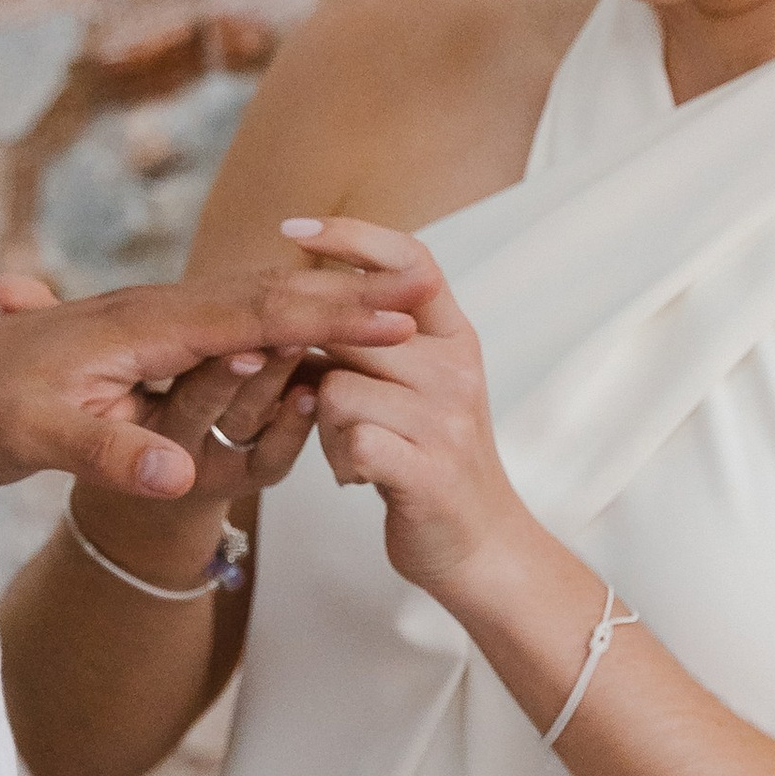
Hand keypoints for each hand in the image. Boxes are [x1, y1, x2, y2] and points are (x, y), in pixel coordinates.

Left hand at [0, 257, 430, 495]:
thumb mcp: (38, 440)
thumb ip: (110, 455)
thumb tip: (178, 479)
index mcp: (145, 325)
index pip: (257, 314)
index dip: (329, 315)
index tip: (395, 311)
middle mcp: (156, 310)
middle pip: (269, 295)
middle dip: (344, 295)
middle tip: (420, 296)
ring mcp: (152, 319)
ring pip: (253, 301)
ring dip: (321, 301)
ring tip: (390, 300)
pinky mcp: (147, 336)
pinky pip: (230, 319)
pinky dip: (282, 317)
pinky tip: (315, 327)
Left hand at [286, 217, 534, 601]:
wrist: (481, 546)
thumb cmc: (430, 460)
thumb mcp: (419, 386)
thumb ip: (375, 340)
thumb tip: (305, 290)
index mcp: (456, 338)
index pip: (409, 261)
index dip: (351, 237)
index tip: (293, 229)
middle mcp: (457, 369)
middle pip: (351, 329)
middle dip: (314, 363)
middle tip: (320, 402)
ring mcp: (446, 420)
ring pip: (338, 388)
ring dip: (325, 425)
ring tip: (352, 448)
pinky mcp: (428, 470)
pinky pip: (348, 441)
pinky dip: (338, 460)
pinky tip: (358, 475)